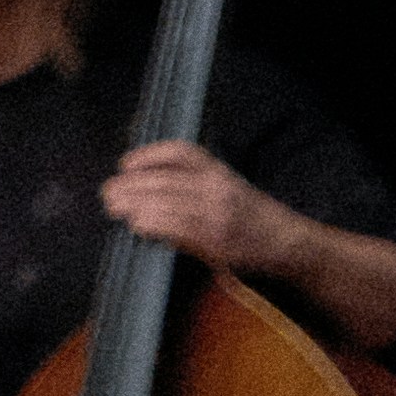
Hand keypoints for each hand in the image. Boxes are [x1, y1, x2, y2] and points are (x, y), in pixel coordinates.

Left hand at [100, 139, 294, 275]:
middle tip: (107, 191)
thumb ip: (194, 185)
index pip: (180, 152)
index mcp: (220, 171)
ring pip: (165, 200)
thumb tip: (146, 189)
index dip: (148, 155)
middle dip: (129, 184)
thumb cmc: (253, 219)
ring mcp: (217, 213)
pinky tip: (137, 225)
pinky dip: (151, 223)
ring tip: (113, 206)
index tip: (125, 164)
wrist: (287, 243)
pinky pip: (176, 226)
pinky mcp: (215, 239)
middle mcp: (217, 187)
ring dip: (133, 203)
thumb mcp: (228, 190)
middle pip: (163, 178)